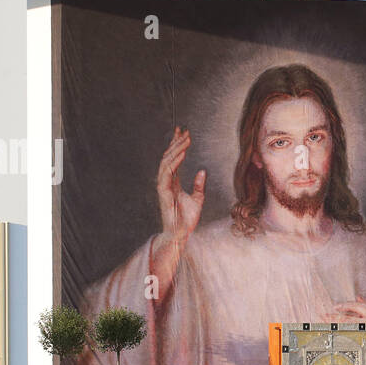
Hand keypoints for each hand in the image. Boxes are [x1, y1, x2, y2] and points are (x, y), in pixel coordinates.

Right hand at [157, 127, 205, 245]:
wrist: (180, 233)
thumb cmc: (186, 219)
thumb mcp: (198, 199)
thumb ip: (199, 185)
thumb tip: (202, 171)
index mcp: (172, 182)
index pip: (173, 159)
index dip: (176, 145)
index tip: (182, 132)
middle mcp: (166, 181)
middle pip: (168, 157)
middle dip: (176, 143)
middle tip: (184, 131)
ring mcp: (163, 186)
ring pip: (166, 162)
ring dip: (176, 149)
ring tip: (185, 139)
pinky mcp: (163, 192)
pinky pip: (167, 174)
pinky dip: (174, 162)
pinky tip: (181, 154)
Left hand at [331, 301, 365, 362]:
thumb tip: (358, 297)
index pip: (355, 306)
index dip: (343, 306)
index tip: (333, 307)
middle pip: (347, 318)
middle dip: (333, 317)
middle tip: (322, 317)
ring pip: (348, 330)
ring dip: (336, 328)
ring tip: (326, 327)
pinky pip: (354, 342)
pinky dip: (345, 341)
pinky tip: (337, 340)